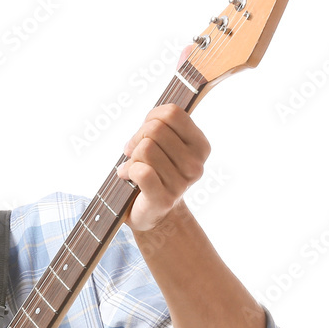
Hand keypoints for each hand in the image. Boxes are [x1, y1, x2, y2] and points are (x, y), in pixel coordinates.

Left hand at [116, 104, 209, 232]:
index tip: (145, 132)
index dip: (151, 117)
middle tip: (134, 153)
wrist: (152, 213)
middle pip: (155, 129)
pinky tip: (129, 177)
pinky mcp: (164, 199)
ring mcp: (181, 184)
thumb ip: (162, 124)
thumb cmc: (155, 172)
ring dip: (131, 158)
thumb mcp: (164, 144)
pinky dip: (128, 171)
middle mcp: (195, 165)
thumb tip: (152, 119)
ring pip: (145, 149)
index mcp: (200, 146)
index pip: (172, 113)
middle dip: (137, 138)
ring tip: (133, 168)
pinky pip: (141, 171)